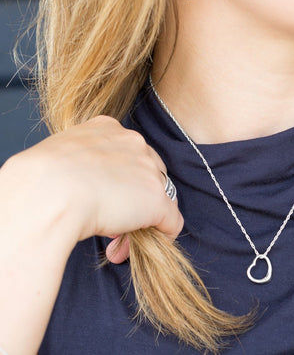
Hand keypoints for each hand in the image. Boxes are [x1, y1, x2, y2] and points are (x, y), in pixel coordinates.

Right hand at [3, 115, 183, 258]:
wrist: (49, 192)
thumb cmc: (42, 178)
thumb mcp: (60, 156)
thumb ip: (80, 163)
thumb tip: (88, 186)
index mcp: (108, 128)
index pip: (127, 152)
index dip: (118, 178)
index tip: (102, 195)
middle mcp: (134, 143)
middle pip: (145, 172)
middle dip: (132, 197)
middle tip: (111, 219)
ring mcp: (148, 171)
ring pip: (157, 196)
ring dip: (141, 218)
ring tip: (118, 239)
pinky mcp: (156, 200)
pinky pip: (172, 220)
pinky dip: (163, 234)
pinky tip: (144, 245)